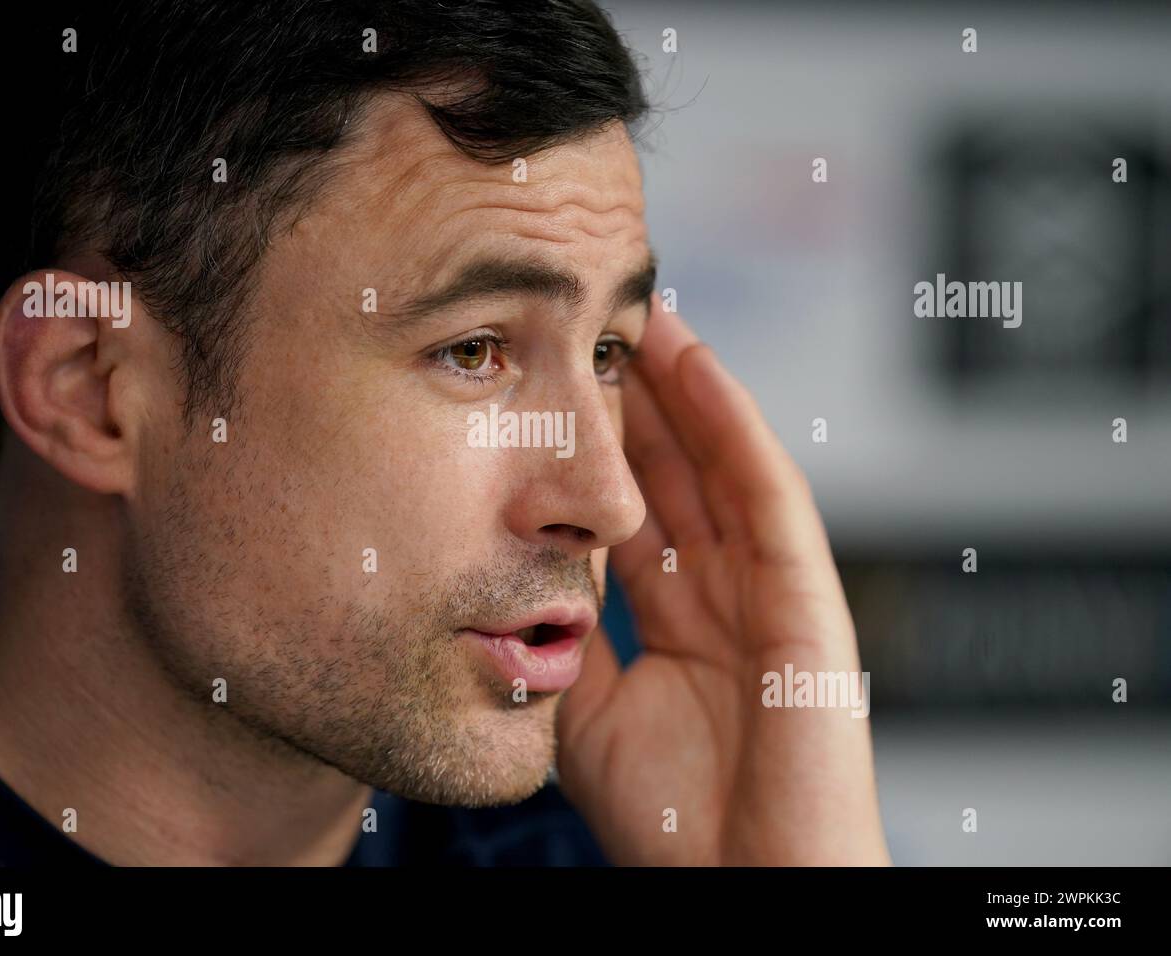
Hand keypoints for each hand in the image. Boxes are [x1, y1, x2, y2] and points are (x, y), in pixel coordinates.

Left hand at [556, 294, 889, 864]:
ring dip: (682, 389)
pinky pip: (768, 494)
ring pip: (720, 465)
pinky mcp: (808, 598)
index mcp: (680, 623)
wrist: (738, 882)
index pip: (636, 513)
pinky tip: (695, 364)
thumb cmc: (669, 819)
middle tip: (593, 323)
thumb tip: (521, 563)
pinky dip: (733, 424)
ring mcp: (770, 591)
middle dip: (637, 401)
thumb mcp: (584, 708)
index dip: (599, 449)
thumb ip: (566, 632)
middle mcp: (727, 595)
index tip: (555, 385)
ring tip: (641, 316)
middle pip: (677, 474)